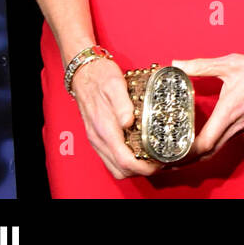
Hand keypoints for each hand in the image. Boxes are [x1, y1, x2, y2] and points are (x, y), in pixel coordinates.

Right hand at [69, 57, 160, 179]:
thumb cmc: (100, 76)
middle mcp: (99, 138)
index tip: (158, 165)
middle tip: (160, 163)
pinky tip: (138, 151)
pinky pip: (110, 157)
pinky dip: (124, 161)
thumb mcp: (115, 84)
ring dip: (132, 168)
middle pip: (119, 169)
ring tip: (152, 159)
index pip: (123, 160)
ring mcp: (96, 139)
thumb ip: (122, 103)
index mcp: (104, 128)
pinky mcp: (97, 136)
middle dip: (140, 171)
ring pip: (114, 166)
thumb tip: (128, 122)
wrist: (83, 72)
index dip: (142, 168)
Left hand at [171, 53, 243, 160]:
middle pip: (208, 153)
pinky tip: (201, 139)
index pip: (205, 143)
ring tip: (179, 150)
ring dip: (198, 154)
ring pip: (217, 149)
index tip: (171, 151)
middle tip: (167, 157)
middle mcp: (237, 125)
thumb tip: (178, 63)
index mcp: (230, 111)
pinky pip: (226, 142)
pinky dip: (211, 145)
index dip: (187, 152)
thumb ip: (202, 65)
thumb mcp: (232, 63)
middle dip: (187, 159)